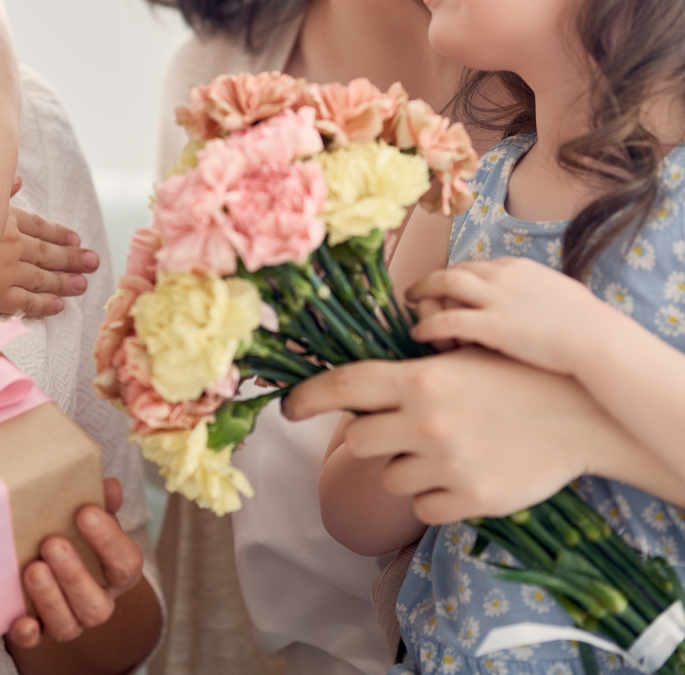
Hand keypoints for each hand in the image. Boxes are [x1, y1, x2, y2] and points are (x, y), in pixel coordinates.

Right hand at [0, 206, 99, 317]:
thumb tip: (18, 180)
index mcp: (5, 220)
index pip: (39, 227)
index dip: (58, 233)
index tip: (76, 238)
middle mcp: (11, 245)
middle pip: (48, 252)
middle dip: (72, 258)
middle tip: (94, 263)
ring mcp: (5, 271)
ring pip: (43, 277)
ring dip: (65, 280)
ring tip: (83, 284)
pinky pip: (25, 301)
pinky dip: (44, 304)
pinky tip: (58, 306)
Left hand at [6, 478, 142, 648]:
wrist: (56, 558)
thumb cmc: (78, 532)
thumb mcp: (93, 515)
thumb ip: (102, 500)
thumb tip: (110, 486)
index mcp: (119, 573)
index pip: (126, 563)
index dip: (109, 540)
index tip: (86, 513)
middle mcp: (99, 602)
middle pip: (96, 605)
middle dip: (74, 575)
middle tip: (52, 544)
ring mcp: (71, 620)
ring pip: (68, 625)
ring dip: (50, 598)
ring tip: (33, 568)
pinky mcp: (40, 630)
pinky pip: (36, 641)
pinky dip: (28, 633)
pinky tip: (20, 619)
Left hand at [286, 346, 624, 523]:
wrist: (577, 415)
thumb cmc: (513, 375)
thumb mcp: (458, 356)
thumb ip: (407, 371)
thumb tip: (356, 380)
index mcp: (420, 379)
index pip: (344, 386)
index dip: (307, 397)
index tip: (287, 406)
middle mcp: (426, 422)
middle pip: (358, 440)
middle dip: (370, 435)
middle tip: (398, 428)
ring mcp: (447, 464)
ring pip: (389, 477)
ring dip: (404, 466)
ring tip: (443, 447)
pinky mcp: (469, 498)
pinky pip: (421, 507)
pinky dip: (430, 495)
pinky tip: (458, 473)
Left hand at [407, 257, 614, 374]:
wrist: (600, 341)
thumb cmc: (589, 327)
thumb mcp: (560, 296)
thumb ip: (537, 294)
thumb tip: (534, 300)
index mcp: (518, 267)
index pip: (476, 265)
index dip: (457, 277)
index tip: (446, 288)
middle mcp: (502, 276)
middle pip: (455, 269)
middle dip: (431, 279)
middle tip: (414, 289)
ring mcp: (495, 299)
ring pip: (444, 284)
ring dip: (421, 292)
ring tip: (408, 302)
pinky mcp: (491, 326)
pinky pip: (447, 320)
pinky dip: (427, 325)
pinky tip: (417, 333)